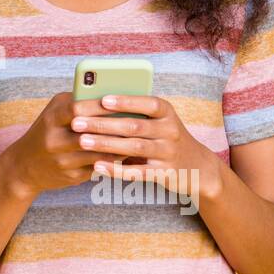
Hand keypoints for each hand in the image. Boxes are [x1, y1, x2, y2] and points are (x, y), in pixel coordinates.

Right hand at [1, 92, 128, 199]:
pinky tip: (127, 154)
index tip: (120, 102)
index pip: (77, 108)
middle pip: (91, 133)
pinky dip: (114, 160)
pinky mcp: (71, 177)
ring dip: (120, 146)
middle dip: (115, 128)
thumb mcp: (54, 112)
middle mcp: (54, 140)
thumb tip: (109, 95)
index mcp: (51, 119)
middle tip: (137, 122)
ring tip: (138, 138)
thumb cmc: (46, 132)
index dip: (99, 106)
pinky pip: (99, 167)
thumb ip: (76, 102)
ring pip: (99, 153)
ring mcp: (63, 161)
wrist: (24, 166)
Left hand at [69, 94, 222, 197]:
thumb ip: (135, 113)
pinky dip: (116, 169)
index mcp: (166, 113)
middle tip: (77, 122)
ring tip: (81, 141)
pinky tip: (97, 166)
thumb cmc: (165, 137)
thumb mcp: (159, 121)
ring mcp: (168, 153)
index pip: (147, 103)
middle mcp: (170, 131)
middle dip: (103, 124)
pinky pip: (137, 172)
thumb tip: (96, 103)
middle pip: (134, 126)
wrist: (196, 166)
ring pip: (133, 147)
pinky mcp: (164, 174)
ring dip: (105, 144)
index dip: (125, 102)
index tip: (102, 99)